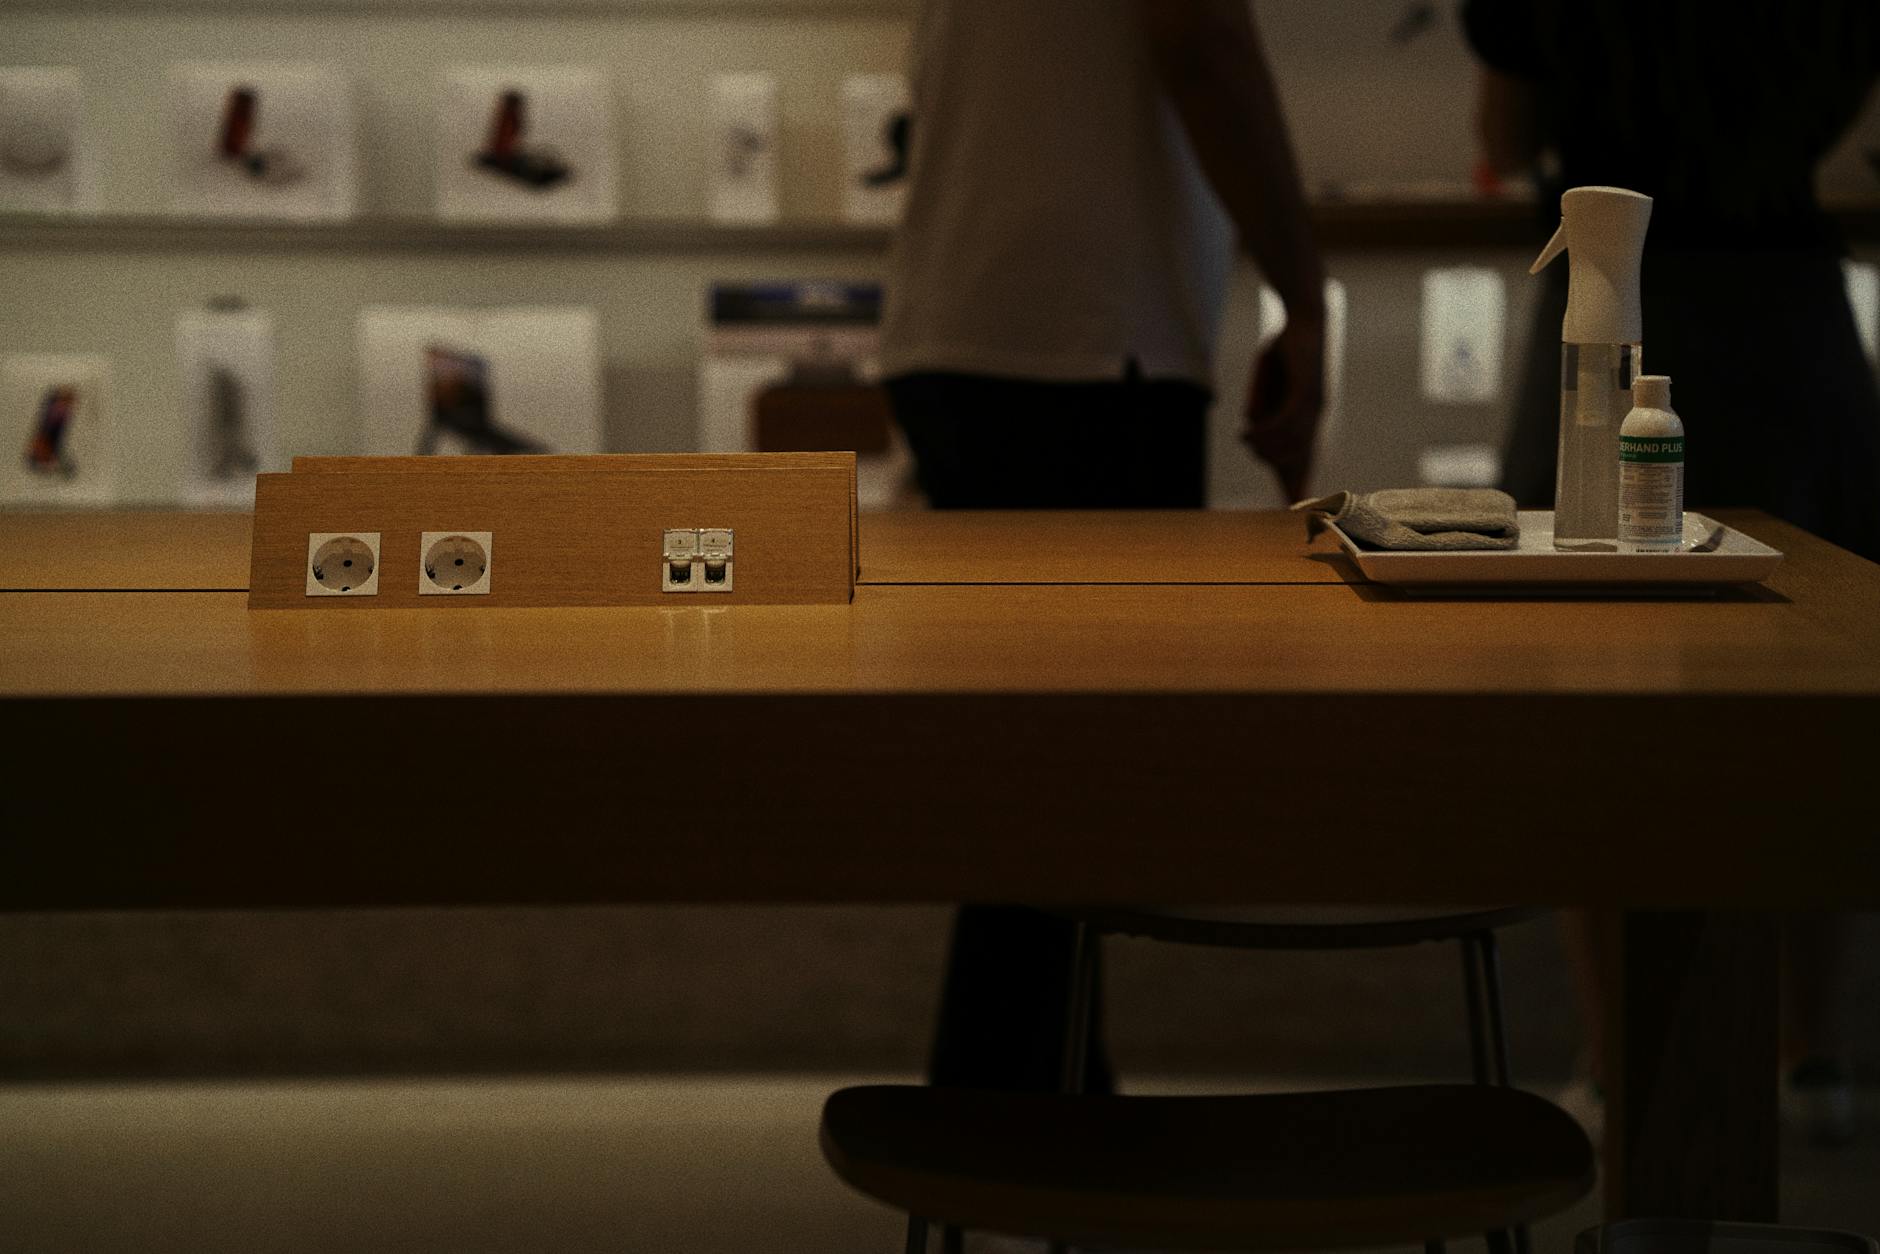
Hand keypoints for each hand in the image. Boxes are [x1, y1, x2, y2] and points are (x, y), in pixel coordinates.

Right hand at [1243, 315, 1324, 502]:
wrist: (1303, 317)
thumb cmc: (1285, 347)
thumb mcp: (1267, 380)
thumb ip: (1260, 403)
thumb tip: (1252, 424)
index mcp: (1307, 418)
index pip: (1302, 458)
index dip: (1296, 484)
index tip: (1293, 509)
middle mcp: (1314, 417)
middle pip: (1300, 461)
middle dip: (1289, 482)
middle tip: (1264, 469)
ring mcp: (1313, 406)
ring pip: (1291, 445)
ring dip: (1266, 449)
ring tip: (1247, 441)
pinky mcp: (1306, 392)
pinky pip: (1286, 424)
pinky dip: (1266, 433)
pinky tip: (1249, 433)